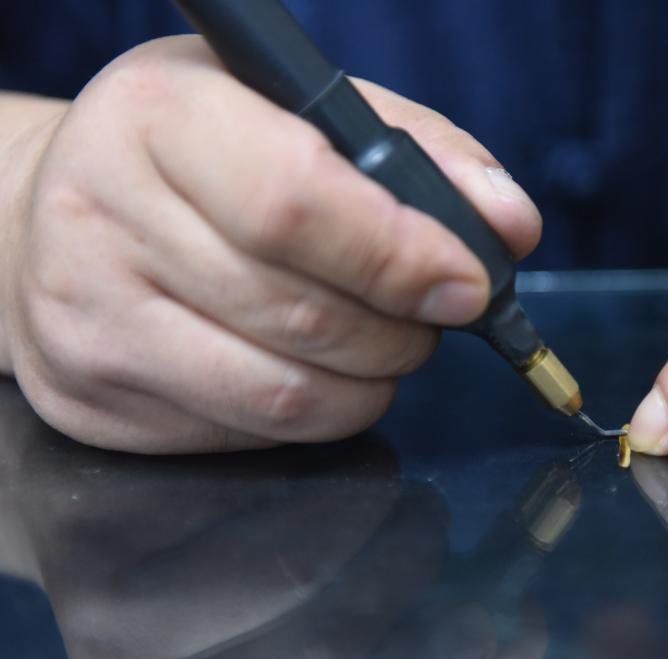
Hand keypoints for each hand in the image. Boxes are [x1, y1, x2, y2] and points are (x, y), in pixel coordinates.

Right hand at [0, 36, 540, 452]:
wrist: (54, 211)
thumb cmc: (203, 154)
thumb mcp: (306, 112)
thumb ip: (421, 155)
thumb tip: (510, 226)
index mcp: (161, 116)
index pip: (292, 203)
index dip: (398, 255)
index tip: (468, 282)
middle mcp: (102, 217)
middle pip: (300, 312)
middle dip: (402, 330)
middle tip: (435, 313)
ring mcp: (88, 320)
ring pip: (282, 393)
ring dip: (372, 381)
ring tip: (387, 343)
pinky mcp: (95, 399)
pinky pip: (250, 434)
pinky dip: (320, 412)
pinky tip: (322, 371)